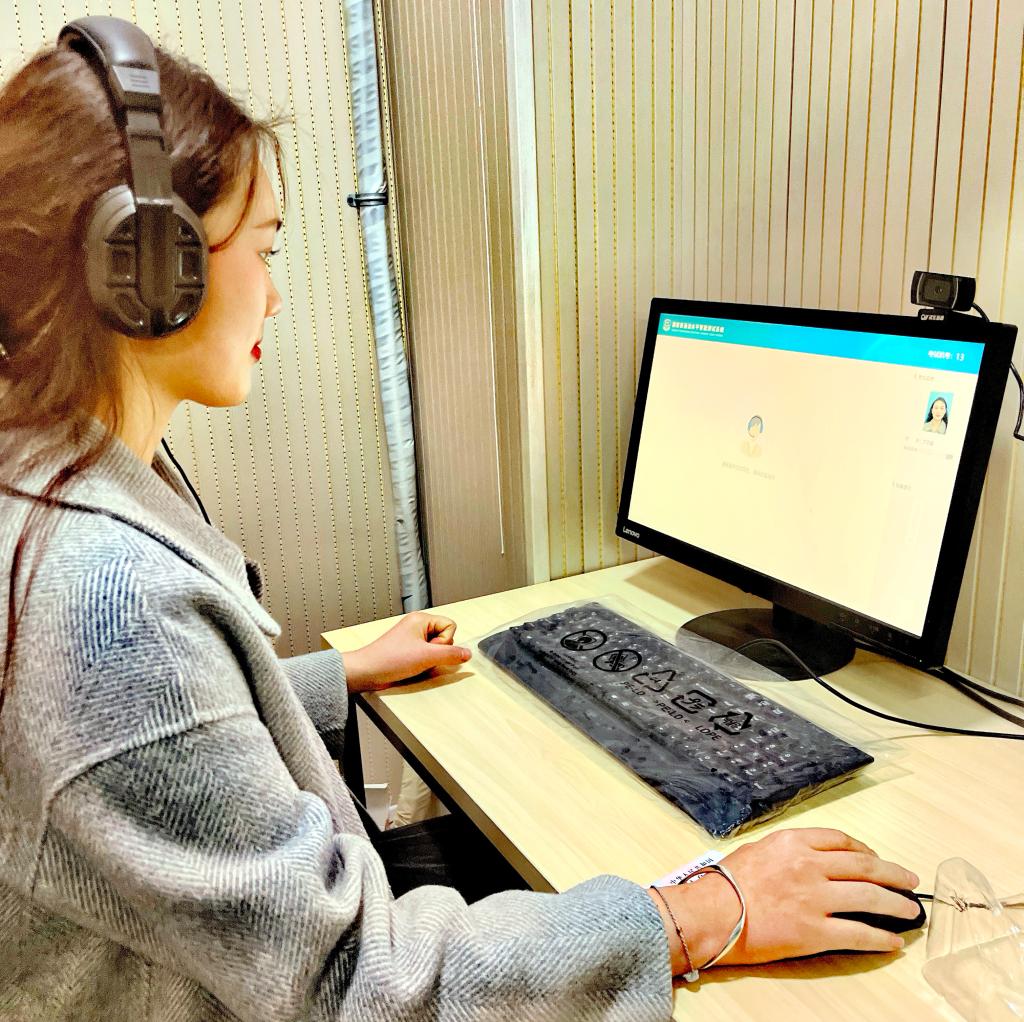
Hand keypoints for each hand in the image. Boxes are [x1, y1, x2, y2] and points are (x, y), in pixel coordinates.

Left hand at [343, 612, 471, 692]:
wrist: (367, 672)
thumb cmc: (389, 659)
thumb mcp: (426, 656)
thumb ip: (451, 654)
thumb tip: (467, 653)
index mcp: (421, 619)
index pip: (450, 625)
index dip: (445, 641)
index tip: (430, 649)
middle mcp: (417, 626)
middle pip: (444, 638)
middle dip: (438, 652)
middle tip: (421, 656)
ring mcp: (412, 639)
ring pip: (436, 649)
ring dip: (430, 660)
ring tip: (415, 663)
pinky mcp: (408, 651)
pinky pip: (426, 656)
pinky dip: (423, 664)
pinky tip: (412, 668)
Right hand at [651, 828, 920, 974]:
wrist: (710, 913)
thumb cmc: (724, 883)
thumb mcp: (757, 850)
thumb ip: (787, 852)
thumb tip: (807, 860)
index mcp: (794, 842)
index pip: (841, 840)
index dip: (865, 849)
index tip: (875, 857)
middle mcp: (810, 866)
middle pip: (864, 865)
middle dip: (892, 873)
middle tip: (910, 880)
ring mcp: (815, 899)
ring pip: (869, 897)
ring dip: (895, 904)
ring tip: (910, 910)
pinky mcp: (815, 931)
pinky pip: (858, 934)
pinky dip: (880, 938)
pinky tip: (893, 942)